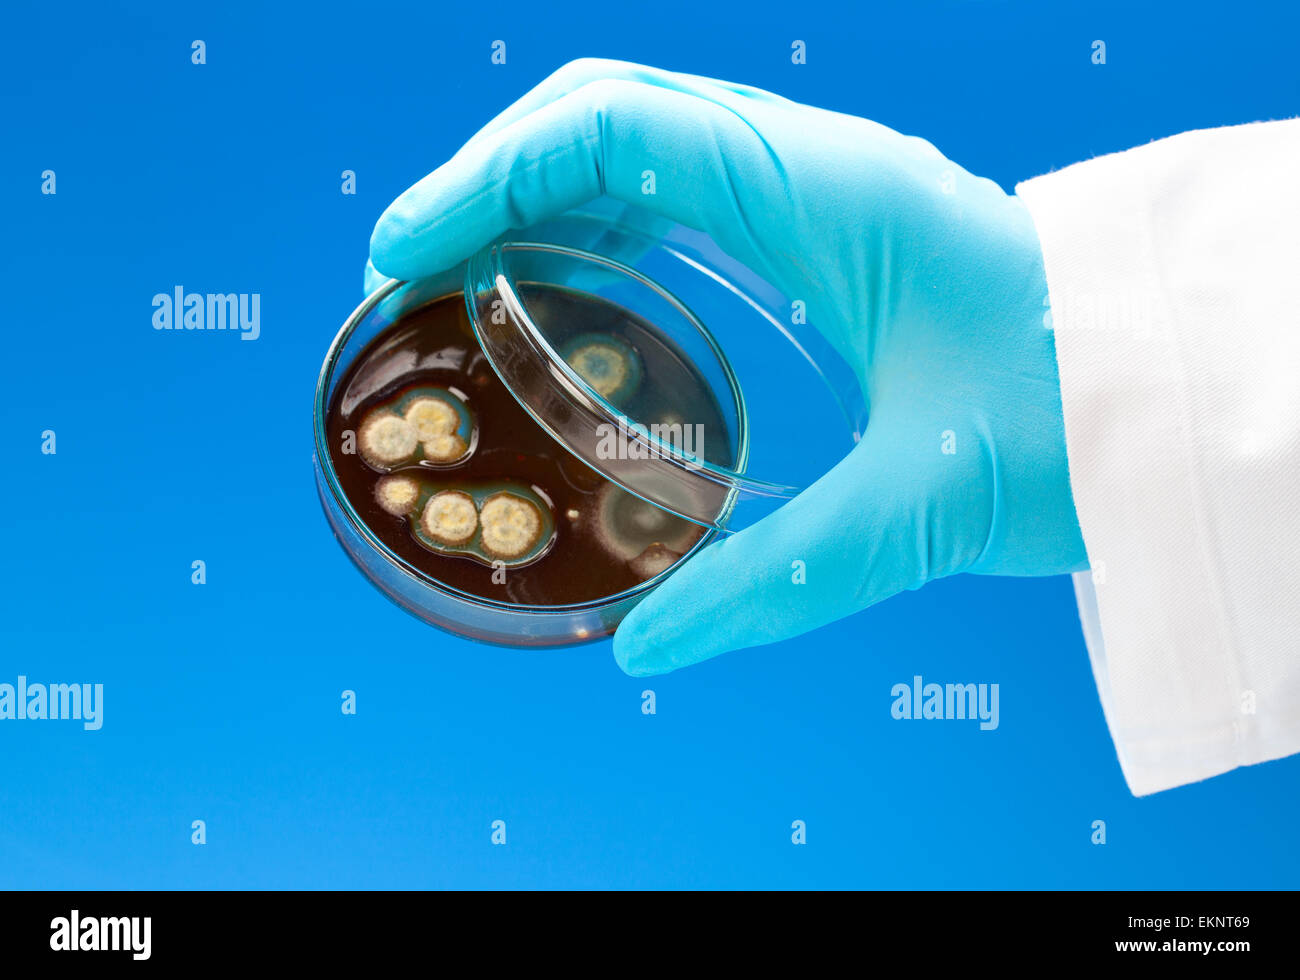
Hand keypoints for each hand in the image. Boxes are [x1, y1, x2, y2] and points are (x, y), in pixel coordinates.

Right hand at [368, 58, 1087, 674]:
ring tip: (461, 283)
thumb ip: (785, 580)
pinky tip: (564, 295)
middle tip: (413, 273)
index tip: (405, 248)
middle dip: (490, 178)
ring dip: (535, 197)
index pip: (616, 123)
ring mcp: (815, 189)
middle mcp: (810, 165)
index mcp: (827, 193)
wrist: (1170, 391)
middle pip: (606, 113)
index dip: (487, 173)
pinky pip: (682, 194)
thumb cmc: (1081, 417)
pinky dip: (598, 227)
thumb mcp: (929, 506)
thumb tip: (649, 651)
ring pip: (638, 143)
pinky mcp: (822, 231)